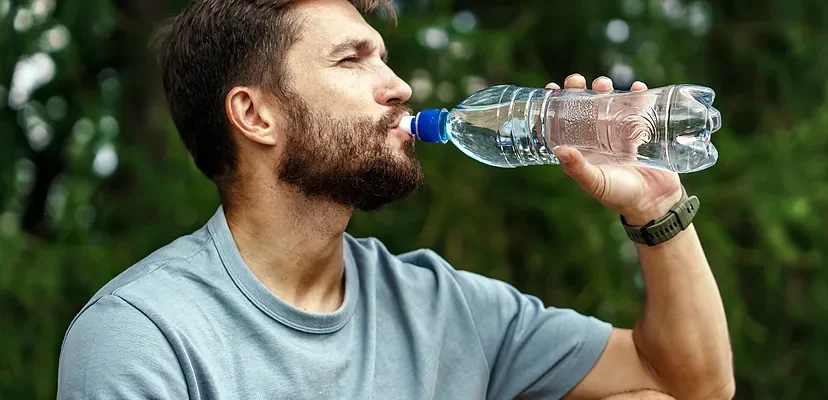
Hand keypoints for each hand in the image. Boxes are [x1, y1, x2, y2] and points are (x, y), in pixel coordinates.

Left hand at [547, 74, 682, 225]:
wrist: (654, 203)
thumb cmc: (620, 196)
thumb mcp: (596, 182)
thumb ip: (577, 169)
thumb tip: (559, 150)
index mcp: (583, 149)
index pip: (565, 122)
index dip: (557, 105)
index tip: (551, 87)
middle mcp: (598, 139)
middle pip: (585, 108)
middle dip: (580, 91)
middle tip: (577, 80)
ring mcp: (620, 134)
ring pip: (609, 104)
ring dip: (605, 90)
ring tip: (603, 83)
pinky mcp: (641, 133)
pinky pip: (639, 109)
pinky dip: (639, 96)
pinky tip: (637, 88)